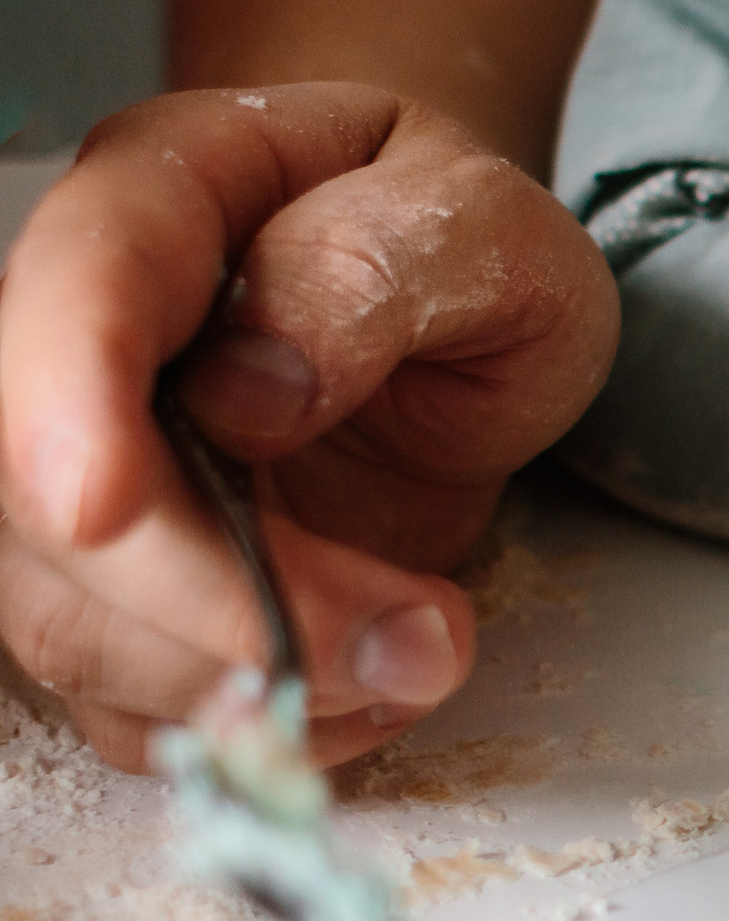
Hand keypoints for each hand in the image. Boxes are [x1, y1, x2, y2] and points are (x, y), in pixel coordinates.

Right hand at [0, 83, 619, 769]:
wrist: (466, 304)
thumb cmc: (468, 246)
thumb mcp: (491, 228)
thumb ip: (380, 269)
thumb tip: (252, 382)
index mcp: (164, 196)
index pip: (72, 290)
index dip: (62, 407)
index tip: (106, 508)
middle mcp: (87, 337)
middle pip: (40, 500)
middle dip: (209, 602)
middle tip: (414, 632)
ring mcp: (98, 472)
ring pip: (72, 625)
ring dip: (250, 681)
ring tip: (431, 646)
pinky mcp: (140, 588)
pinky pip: (141, 701)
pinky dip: (263, 724)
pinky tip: (383, 679)